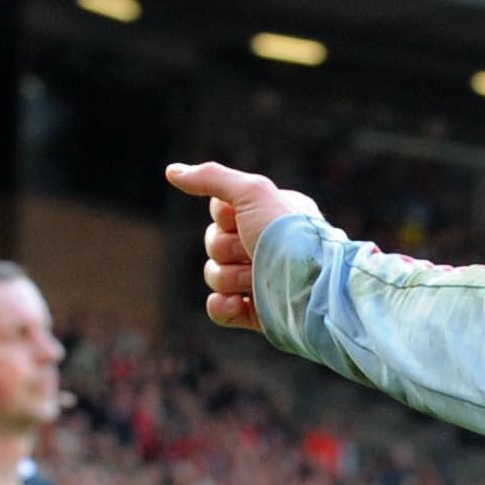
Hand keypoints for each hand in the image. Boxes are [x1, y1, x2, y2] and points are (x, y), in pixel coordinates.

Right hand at [162, 161, 319, 332]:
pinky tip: (237, 303)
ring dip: (231, 277)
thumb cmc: (288, 235)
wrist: (313, 289)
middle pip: (213, 244)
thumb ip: (212, 178)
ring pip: (215, 275)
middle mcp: (264, 246)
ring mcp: (260, 280)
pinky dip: (223, 307)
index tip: (243, 218)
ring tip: (259, 279)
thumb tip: (172, 171)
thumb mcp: (252, 193)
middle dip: (227, 249)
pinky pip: (218, 308)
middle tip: (253, 250)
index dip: (224, 216)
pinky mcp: (256, 312)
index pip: (220, 211)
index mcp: (268, 215)